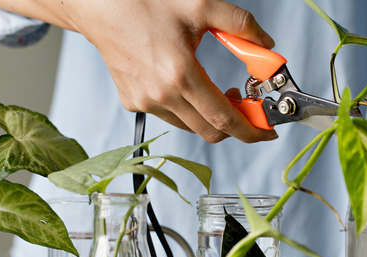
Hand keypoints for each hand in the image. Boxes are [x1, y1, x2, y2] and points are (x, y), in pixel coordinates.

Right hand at [60, 0, 277, 142]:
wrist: (100, 5)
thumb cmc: (144, 2)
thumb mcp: (200, 5)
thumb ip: (241, 25)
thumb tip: (266, 45)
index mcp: (180, 75)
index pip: (224, 119)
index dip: (251, 131)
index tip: (266, 133)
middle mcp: (160, 95)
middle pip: (209, 131)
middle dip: (234, 125)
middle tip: (246, 105)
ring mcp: (144, 102)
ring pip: (189, 125)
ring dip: (209, 115)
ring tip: (215, 90)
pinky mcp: (133, 102)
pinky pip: (168, 115)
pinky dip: (185, 107)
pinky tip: (185, 84)